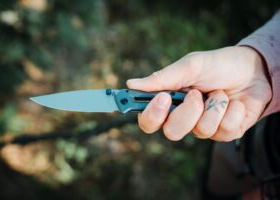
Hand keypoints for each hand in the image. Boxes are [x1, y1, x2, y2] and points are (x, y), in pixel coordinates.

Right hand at [127, 46, 271, 141]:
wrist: (253, 70)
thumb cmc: (217, 65)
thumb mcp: (190, 66)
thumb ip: (162, 78)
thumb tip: (131, 84)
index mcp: (170, 103)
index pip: (149, 121)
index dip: (151, 115)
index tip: (162, 98)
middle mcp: (183, 118)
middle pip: (172, 132)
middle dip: (187, 112)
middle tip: (196, 93)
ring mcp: (203, 127)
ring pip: (201, 131)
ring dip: (214, 106)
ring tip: (220, 93)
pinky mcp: (224, 133)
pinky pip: (224, 130)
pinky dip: (232, 111)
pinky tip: (235, 103)